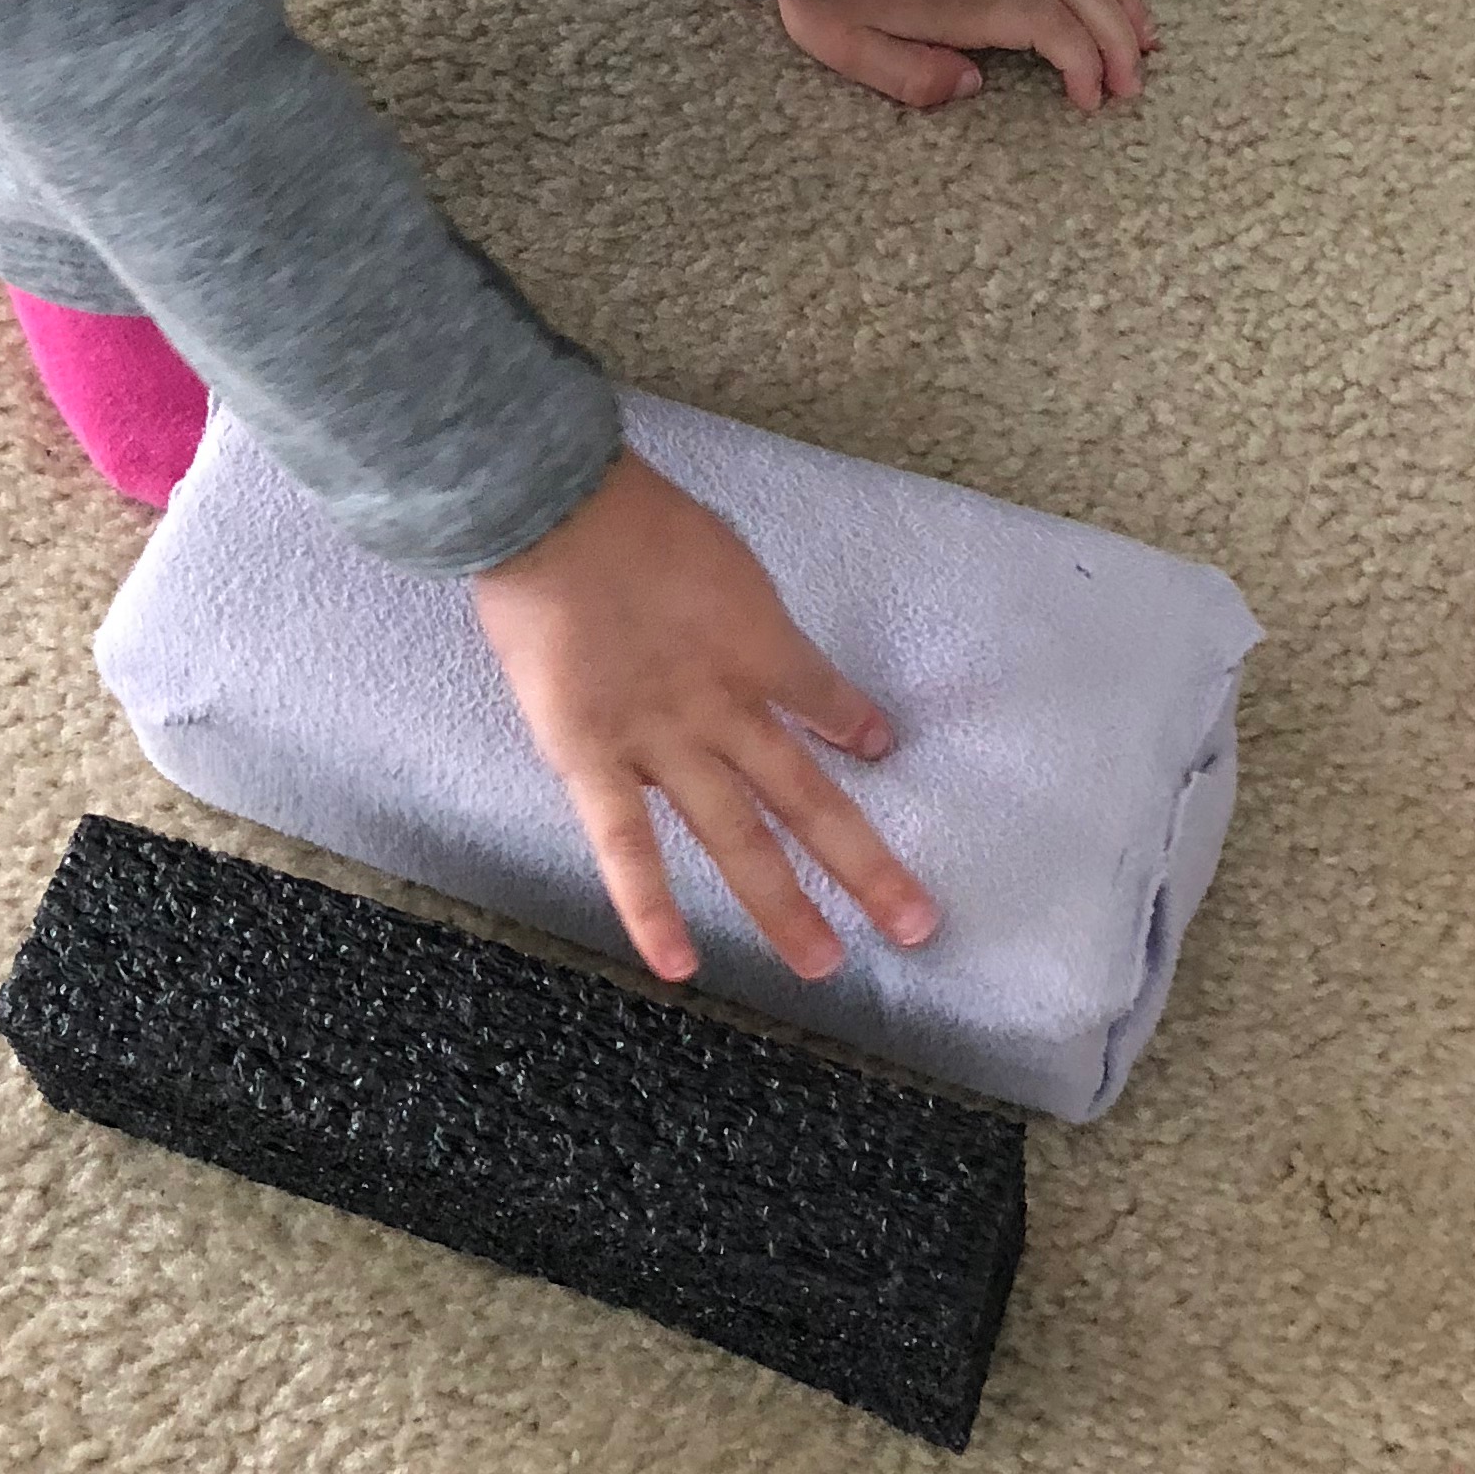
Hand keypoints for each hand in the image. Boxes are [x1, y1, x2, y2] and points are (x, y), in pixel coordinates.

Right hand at [470, 446, 936, 985]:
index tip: (879, 748)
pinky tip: (677, 966)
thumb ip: (741, 607)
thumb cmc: (629, 514)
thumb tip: (756, 630)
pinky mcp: (592, 756)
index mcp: (755, 646)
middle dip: (864, 863)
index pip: (821, 696)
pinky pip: (625, 843)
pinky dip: (649, 907)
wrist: (557, 508)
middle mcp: (724, 708)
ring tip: (824, 964)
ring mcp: (662, 740)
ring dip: (782, 904)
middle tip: (917, 925)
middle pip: (807, 795)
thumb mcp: (716, 555)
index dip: (854, 723)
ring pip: (736, 836)